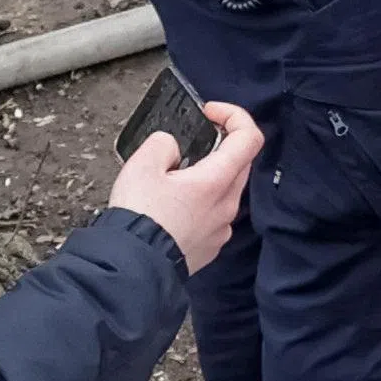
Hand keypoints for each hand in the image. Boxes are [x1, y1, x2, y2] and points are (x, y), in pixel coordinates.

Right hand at [106, 101, 263, 271]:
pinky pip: (213, 215)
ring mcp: (220, 229)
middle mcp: (226, 206)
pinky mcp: (210, 247)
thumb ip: (163, 143)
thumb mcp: (142, 164)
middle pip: (239, 164)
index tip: (210, 113)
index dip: (234, 115)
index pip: (249, 138)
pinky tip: (171, 208)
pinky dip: (200, 203)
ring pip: (225, 191)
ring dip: (207, 177)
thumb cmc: (138, 219)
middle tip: (187, 145)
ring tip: (171, 180)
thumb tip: (172, 147)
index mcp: (217, 182)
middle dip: (218, 146)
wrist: (131, 267)